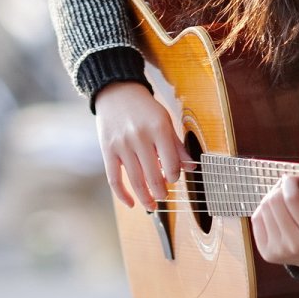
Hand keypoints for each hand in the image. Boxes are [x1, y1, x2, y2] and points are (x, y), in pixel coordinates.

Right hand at [95, 82, 192, 207]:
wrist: (116, 92)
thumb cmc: (144, 108)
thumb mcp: (165, 120)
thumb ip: (177, 145)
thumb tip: (191, 167)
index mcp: (158, 129)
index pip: (172, 164)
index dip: (175, 177)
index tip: (173, 179)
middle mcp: (140, 137)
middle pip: (154, 176)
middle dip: (161, 191)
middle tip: (163, 195)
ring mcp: (122, 145)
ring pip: (136, 180)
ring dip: (146, 198)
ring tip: (152, 205)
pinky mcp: (107, 150)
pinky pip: (114, 179)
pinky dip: (123, 194)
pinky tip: (131, 203)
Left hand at [251, 150, 298, 267]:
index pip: (292, 199)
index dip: (290, 181)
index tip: (295, 177)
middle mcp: (296, 245)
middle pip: (274, 202)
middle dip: (280, 188)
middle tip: (288, 187)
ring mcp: (279, 250)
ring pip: (263, 208)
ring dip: (272, 198)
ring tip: (284, 200)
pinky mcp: (267, 252)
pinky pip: (256, 219)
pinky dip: (265, 210)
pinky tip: (276, 212)